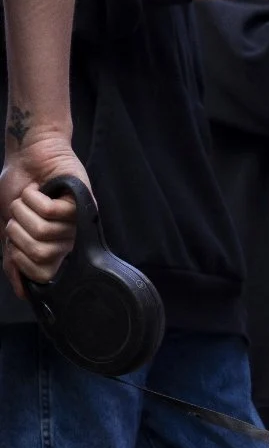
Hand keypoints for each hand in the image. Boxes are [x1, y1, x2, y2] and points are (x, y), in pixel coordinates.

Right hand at [2, 128, 86, 292]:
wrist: (27, 156)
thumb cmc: (19, 188)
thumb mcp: (7, 226)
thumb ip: (12, 257)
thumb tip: (22, 291)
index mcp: (53, 249)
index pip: (41, 273)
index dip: (20, 258)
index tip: (14, 240)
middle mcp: (68, 240)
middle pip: (40, 253)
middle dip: (19, 230)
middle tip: (22, 213)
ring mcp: (76, 224)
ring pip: (43, 232)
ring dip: (25, 210)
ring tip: (32, 198)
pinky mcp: (81, 205)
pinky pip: (51, 213)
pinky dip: (35, 199)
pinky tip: (41, 190)